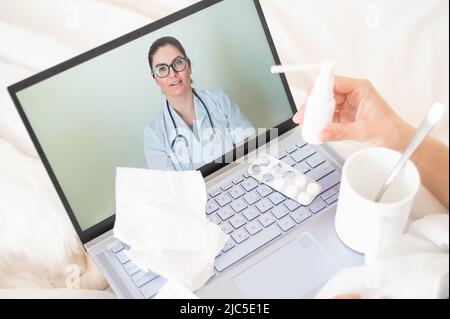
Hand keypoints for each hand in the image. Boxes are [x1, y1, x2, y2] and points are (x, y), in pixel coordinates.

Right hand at [293, 76, 413, 151]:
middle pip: (326, 93)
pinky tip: (314, 126)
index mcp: (360, 88)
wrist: (397, 139)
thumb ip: (341, 132)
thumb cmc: (389, 129)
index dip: (319, 90)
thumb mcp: (363, 131)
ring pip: (324, 104)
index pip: (334, 83)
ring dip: (315, 113)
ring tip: (305, 122)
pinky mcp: (344, 113)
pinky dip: (320, 120)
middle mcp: (352, 93)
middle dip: (313, 105)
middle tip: (303, 116)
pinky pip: (328, 114)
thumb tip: (322, 132)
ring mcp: (347, 103)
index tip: (309, 100)